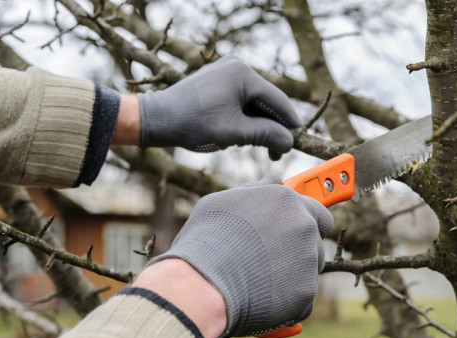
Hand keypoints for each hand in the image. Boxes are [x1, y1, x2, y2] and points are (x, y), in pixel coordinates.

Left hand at [137, 56, 300, 159]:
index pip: (277, 100)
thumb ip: (266, 135)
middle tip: (274, 153)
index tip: (298, 142)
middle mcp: (236, 66)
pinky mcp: (216, 81)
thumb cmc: (194, 124)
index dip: (290, 123)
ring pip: (253, 102)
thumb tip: (290, 142)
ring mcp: (225, 72)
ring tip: (252, 145)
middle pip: (266, 101)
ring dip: (257, 124)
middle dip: (271, 127)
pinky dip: (244, 118)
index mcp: (243, 73)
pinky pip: (240, 99)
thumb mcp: (235, 133)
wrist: (158, 119)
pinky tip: (240, 135)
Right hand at [147, 175, 332, 337]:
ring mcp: (307, 258)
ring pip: (309, 268)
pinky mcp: (306, 291)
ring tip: (258, 278)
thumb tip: (275, 180)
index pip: (315, 208)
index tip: (295, 230)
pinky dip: (287, 301)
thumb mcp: (223, 202)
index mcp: (286, 200)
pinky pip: (303, 297)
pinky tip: (260, 298)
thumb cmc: (205, 241)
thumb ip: (257, 189)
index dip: (305, 219)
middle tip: (273, 258)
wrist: (201, 284)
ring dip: (293, 273)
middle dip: (301, 247)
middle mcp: (303, 225)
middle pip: (316, 239)